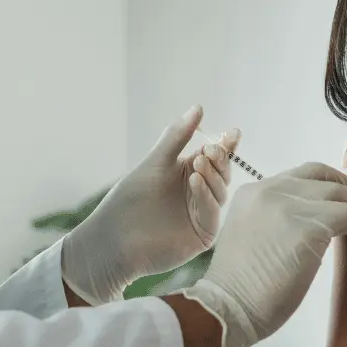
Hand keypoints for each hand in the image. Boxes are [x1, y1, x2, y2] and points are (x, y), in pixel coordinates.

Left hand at [62, 105, 238, 304]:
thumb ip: (177, 136)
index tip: (232, 133)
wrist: (114, 238)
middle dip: (220, 159)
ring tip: (199, 164)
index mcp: (189, 172)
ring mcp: (202, 213)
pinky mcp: (203, 233)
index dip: (226, 145)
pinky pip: (213, 211)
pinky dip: (206, 195)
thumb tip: (199, 107)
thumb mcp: (155, 162)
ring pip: (221, 191)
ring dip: (213, 175)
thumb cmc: (129, 198)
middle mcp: (199, 192)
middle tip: (212, 149)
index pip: (215, 156)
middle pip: (222, 172)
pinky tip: (194, 182)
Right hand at [179, 162, 346, 346]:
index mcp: (253, 192)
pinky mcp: (306, 227)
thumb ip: (275, 220)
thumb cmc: (239, 285)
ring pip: (336, 192)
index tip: (344, 195)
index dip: (327, 182)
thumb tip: (317, 221)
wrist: (226, 306)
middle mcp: (269, 190)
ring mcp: (287, 206)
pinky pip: (345, 214)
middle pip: (320, 175)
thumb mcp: (253, 235)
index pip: (299, 176)